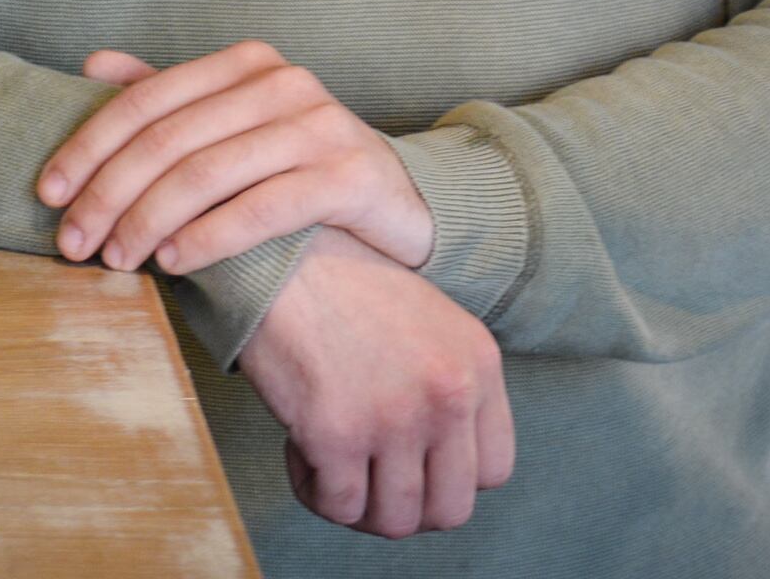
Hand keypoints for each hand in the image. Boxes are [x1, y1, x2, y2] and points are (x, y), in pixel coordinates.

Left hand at [39, 41, 433, 274]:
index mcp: (242, 64)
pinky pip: (263, 208)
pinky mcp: (349, 174)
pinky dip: (209, 237)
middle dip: (109, 195)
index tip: (48, 193)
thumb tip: (92, 64)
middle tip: (73, 243)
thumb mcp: (233, 126)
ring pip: (207, 175)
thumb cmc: (298, 166)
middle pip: (168, 140)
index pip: (144, 102)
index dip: (88, 147)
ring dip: (149, 222)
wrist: (398, 202)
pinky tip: (174, 261)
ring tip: (116, 260)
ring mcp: (319, 125)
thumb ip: (169, 97)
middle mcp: (281, 83)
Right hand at [240, 227, 514, 538]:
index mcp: (479, 364)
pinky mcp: (335, 433)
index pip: (494, 472)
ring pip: (393, 520)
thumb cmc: (339, 280)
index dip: (448, 479)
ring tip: (330, 465)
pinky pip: (337, 506)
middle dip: (405, 506)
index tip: (411, 463)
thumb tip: (439, 457)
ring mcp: (394, 418)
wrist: (275, 250)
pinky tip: (298, 450)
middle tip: (367, 478)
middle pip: (449, 509)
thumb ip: (449, 383)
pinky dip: (315, 492)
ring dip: (359, 506)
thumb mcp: (428, 319)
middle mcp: (448, 396)